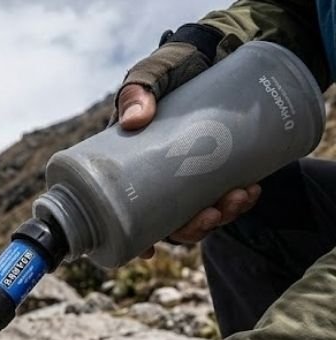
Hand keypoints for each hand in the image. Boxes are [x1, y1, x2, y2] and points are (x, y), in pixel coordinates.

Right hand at [117, 84, 260, 258]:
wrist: (211, 53)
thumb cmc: (172, 68)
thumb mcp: (150, 75)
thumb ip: (139, 90)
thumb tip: (136, 119)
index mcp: (129, 168)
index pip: (124, 213)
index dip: (135, 238)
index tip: (147, 252)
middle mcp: (156, 179)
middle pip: (168, 223)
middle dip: (192, 229)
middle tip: (213, 214)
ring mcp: (186, 176)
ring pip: (198, 214)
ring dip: (220, 216)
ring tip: (239, 198)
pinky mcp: (214, 169)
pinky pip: (222, 197)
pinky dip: (237, 200)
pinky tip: (250, 191)